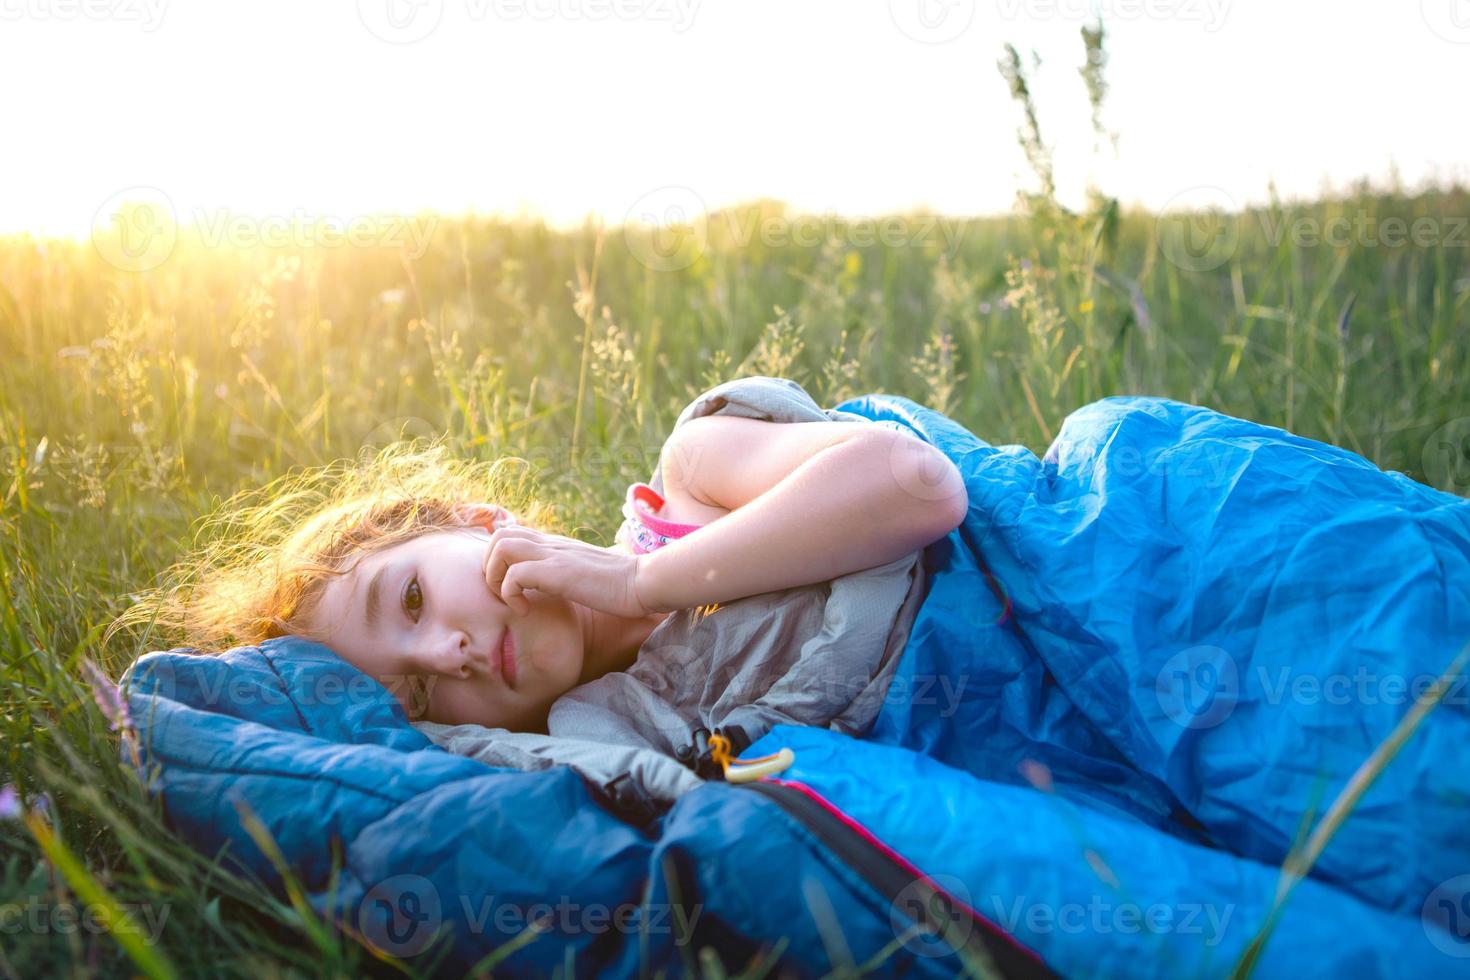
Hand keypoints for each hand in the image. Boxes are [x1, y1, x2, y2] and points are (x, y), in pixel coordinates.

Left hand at [482, 525, 653, 617]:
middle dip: (490, 567)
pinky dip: (511, 596)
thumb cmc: (621, 586)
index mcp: (556, 545)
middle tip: (506, 594)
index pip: (512, 531)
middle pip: (498, 534)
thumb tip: (554, 585)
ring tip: (513, 601)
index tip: (510, 586)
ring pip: (500, 547)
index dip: (499, 557)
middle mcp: (551, 544)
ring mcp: (553, 555)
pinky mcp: (558, 572)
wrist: (644, 582)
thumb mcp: (586, 574)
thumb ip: (567, 572)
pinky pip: (515, 575)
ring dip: (496, 578)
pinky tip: (527, 611)